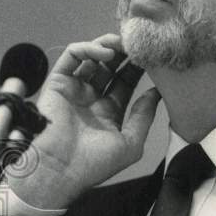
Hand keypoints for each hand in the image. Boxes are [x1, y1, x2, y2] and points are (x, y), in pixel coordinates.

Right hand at [9, 34, 159, 208]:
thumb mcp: (130, 143)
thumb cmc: (93, 165)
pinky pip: (72, 57)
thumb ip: (144, 116)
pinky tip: (105, 52)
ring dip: (109, 45)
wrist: (59, 172)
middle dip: (125, 52)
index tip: (152, 57)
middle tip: (138, 43)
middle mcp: (92, 98)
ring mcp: (75, 89)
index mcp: (109, 111)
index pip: (126, 80)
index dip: (138, 67)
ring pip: (92, 57)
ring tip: (124, 43)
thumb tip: (157, 93)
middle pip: (111, 65)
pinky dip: (88, 49)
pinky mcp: (58, 82)